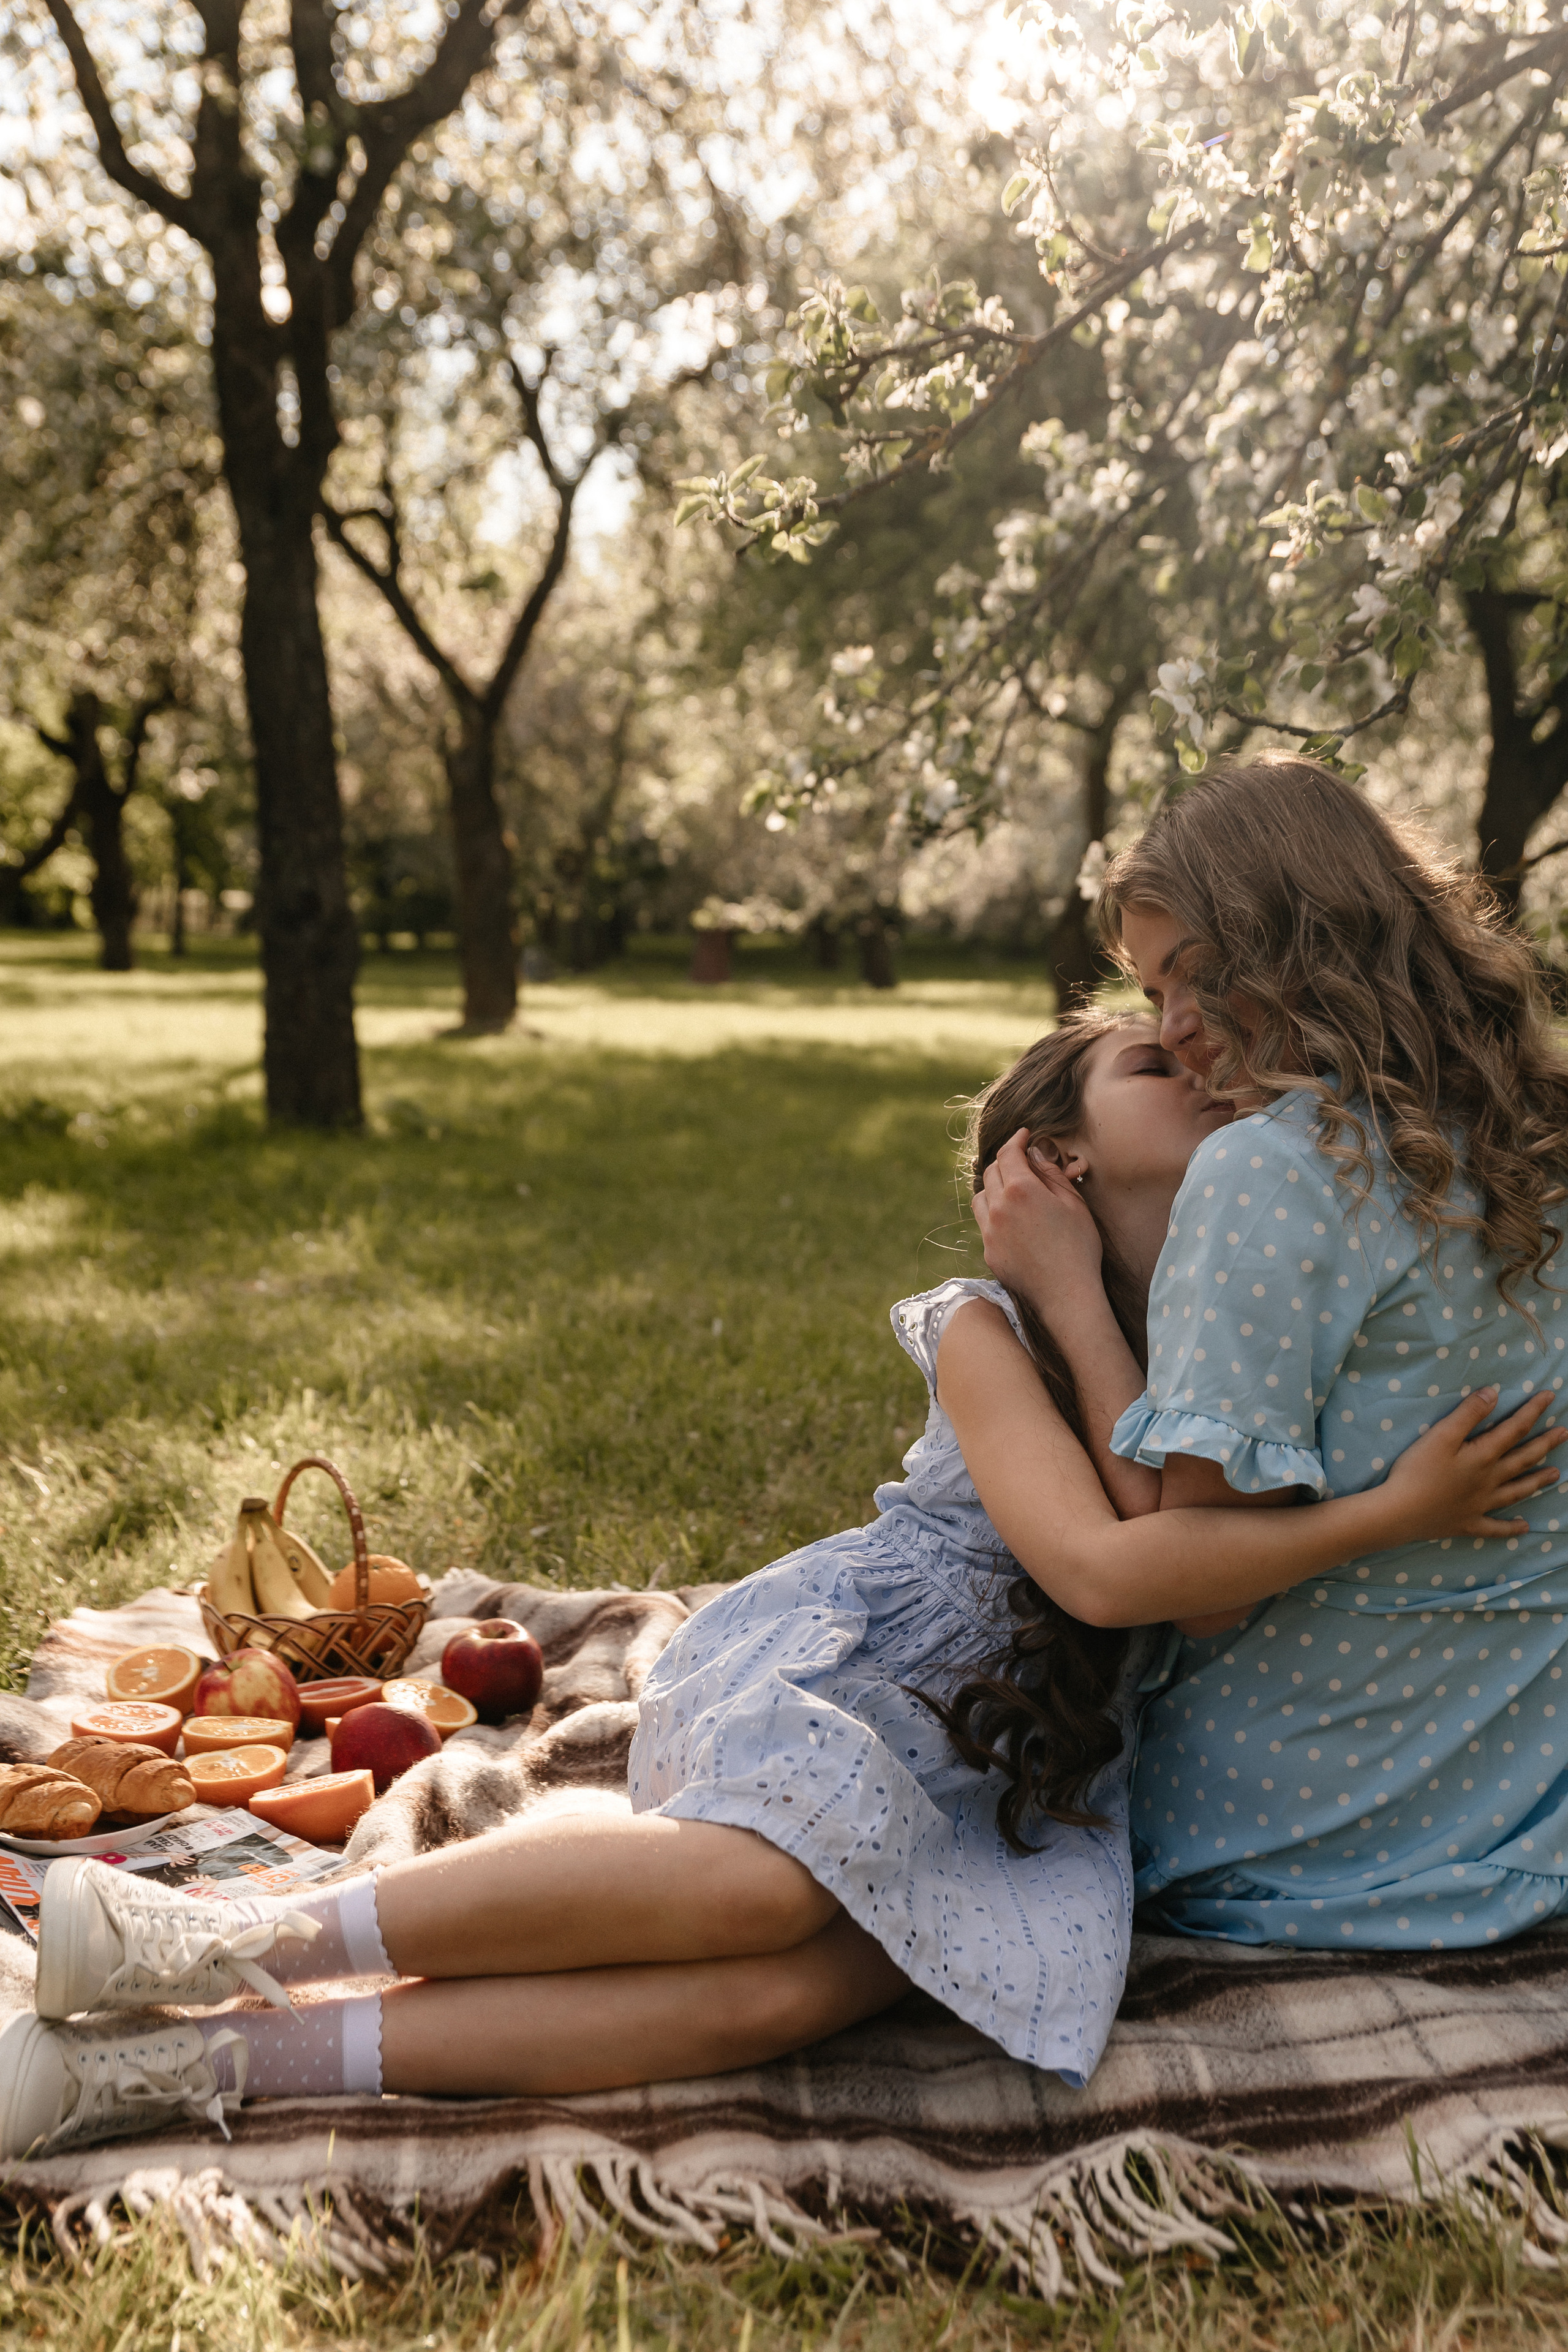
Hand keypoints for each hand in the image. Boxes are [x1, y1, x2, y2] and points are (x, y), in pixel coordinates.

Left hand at [973, 1129, 1102, 1315]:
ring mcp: (989, 1232)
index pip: (1009, 1153)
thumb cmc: (1078, 1246)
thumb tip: (1035, 1155)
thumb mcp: (1073, 1202)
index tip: (1023, 1134)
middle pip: (991, 1172)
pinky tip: (1012, 1218)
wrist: (1067, 1293)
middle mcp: (998, 1208)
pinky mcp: (989, 1251)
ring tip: (1012, 1189)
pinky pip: (985, 1223)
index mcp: (1020, 1190)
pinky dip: (994, 1213)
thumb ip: (1050, 1174)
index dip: (1016, 1140)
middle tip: (1020, 1161)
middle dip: (1005, 1161)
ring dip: (994, 1187)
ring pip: (981, 1197)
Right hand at [1378, 1386, 1565, 1541]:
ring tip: (1556, 1475)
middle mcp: (1489, 1480)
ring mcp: (1481, 1504)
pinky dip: (1510, 1528)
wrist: (1401, 1512)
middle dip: (1544, 1444)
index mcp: (1483, 1456)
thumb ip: (1468, 1414)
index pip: (1514, 1429)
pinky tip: (1524, 1527)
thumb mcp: (1441, 1435)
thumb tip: (1494, 1393)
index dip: (1533, 1411)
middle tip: (1564, 1434)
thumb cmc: (1417, 1471)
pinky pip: (1495, 1527)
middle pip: (1523, 1459)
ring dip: (1537, 1482)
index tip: (1550, 1397)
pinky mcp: (1468, 1523)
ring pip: (1517, 1491)